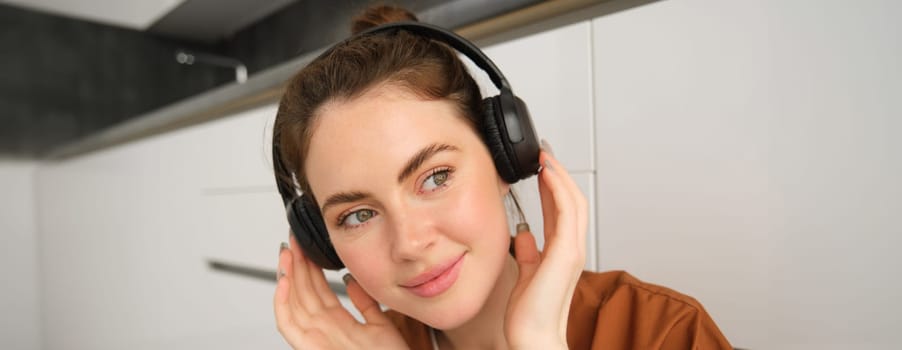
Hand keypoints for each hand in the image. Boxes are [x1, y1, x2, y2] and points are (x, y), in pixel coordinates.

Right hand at [274, 235, 408, 349]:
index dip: (310, 268)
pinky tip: (283, 281)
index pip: (318, 291)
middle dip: (295, 266)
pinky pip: (288, 327)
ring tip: (286, 253)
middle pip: (302, 294)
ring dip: (286, 277)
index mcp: (339, 325)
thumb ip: (365, 302)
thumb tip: (350, 278)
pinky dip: (281, 304)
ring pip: (293, 304)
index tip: (307, 246)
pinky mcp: (310, 349)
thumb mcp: (380, 324)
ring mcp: (315, 341)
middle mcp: (324, 332)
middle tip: (292, 241)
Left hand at [504, 148, 587, 349]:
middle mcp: (572, 248)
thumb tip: (524, 235)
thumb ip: (527, 254)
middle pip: (573, 200)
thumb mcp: (525, 275)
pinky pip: (566, 213)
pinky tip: (547, 173)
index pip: (562, 210)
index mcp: (562, 252)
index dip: (554, 185)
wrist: (532, 338)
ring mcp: (572, 250)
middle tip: (544, 152)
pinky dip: (558, 189)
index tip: (541, 167)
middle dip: (559, 173)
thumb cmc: (529, 315)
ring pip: (573, 201)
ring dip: (560, 175)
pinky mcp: (566, 253)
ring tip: (545, 156)